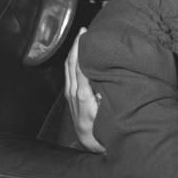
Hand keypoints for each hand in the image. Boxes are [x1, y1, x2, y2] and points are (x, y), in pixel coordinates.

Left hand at [64, 28, 104, 152]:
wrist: (90, 146)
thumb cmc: (102, 133)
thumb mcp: (106, 118)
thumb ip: (107, 100)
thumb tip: (108, 81)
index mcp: (83, 97)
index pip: (80, 69)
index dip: (82, 51)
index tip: (86, 36)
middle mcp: (74, 95)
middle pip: (72, 65)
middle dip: (76, 47)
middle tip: (84, 31)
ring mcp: (70, 96)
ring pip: (69, 69)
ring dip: (73, 52)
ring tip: (81, 38)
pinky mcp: (71, 98)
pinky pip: (69, 75)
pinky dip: (72, 62)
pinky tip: (77, 56)